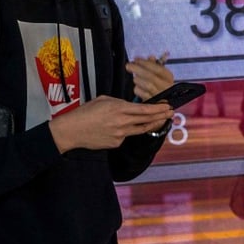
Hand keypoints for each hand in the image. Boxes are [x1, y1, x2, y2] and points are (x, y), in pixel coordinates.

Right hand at [49, 95, 172, 152]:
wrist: (72, 131)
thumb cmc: (85, 113)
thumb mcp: (103, 100)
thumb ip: (119, 102)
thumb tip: (129, 106)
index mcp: (119, 108)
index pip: (145, 109)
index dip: (158, 108)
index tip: (167, 106)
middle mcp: (122, 122)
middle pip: (147, 120)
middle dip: (161, 116)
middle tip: (171, 113)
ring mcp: (120, 135)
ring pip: (140, 129)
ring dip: (151, 124)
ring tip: (159, 120)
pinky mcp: (116, 143)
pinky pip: (126, 136)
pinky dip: (128, 131)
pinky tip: (120, 128)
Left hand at [126, 52, 174, 101]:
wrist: (163, 101)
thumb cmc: (160, 85)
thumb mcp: (160, 74)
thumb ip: (155, 65)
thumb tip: (151, 57)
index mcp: (169, 77)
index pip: (158, 69)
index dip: (146, 63)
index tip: (136, 59)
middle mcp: (166, 86)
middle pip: (151, 76)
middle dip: (138, 69)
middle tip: (128, 65)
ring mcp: (160, 95)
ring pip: (146, 85)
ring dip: (138, 79)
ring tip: (135, 77)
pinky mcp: (152, 102)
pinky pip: (142, 94)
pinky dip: (137, 89)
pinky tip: (137, 87)